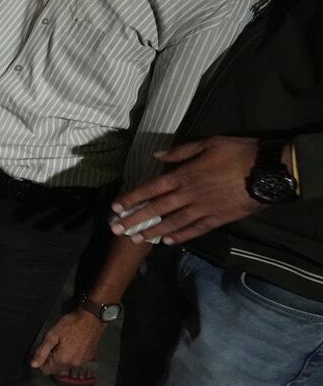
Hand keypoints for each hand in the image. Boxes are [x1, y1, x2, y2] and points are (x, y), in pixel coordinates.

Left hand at [30, 310, 106, 376]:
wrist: (92, 318)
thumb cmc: (71, 324)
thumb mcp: (51, 335)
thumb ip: (41, 352)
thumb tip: (33, 364)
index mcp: (62, 360)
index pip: (45, 370)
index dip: (42, 360)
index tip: (44, 349)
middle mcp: (73, 365)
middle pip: (55, 369)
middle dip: (51, 359)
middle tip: (55, 344)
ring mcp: (82, 362)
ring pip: (64, 366)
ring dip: (61, 358)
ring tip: (64, 343)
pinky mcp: (88, 358)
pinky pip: (74, 362)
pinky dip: (71, 356)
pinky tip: (72, 344)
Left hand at [109, 137, 267, 245]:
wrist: (268, 171)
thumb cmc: (238, 152)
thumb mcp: (208, 143)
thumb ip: (180, 152)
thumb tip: (156, 156)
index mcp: (185, 175)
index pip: (151, 188)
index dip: (132, 198)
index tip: (116, 207)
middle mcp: (190, 194)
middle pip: (157, 209)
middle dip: (135, 220)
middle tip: (117, 230)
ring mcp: (204, 208)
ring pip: (173, 222)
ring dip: (153, 231)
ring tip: (136, 239)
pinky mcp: (218, 219)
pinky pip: (195, 229)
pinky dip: (180, 236)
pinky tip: (167, 241)